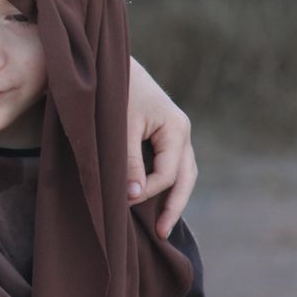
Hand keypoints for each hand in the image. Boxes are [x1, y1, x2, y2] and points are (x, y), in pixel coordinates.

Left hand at [126, 57, 196, 237]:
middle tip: (160, 234)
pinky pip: (172, 164)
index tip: (124, 201)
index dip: (149, 192)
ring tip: (161, 226)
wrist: (110, 63)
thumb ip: (129, 161)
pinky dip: (166, 184)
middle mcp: (182, 131)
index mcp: (176, 128)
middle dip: (174, 206)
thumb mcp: (121, 127)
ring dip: (173, 197)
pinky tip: (154, 200)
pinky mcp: (165, 134)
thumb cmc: (116, 91)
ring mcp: (176, 132)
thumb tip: (135, 195)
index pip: (168, 173)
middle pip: (186, 177)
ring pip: (182, 172)